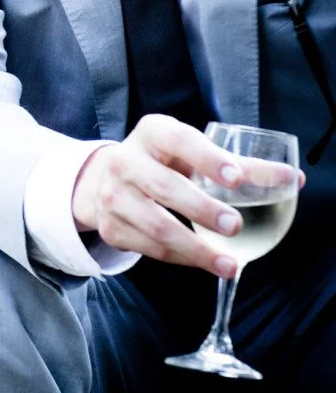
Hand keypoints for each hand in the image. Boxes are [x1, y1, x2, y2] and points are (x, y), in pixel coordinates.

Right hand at [70, 114, 299, 277]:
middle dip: (202, 209)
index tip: (236, 177)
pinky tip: (206, 262)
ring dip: (196, 248)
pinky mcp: (112, 227)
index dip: (208, 159)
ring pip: (157, 226)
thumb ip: (239, 166)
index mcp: (151, 133)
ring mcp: (113, 196)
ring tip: (230, 264)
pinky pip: (151, 248)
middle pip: (165, 187)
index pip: (179, 141)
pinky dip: (182, 258)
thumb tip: (293, 179)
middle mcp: (125, 161)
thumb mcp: (191, 153)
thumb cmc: (161, 161)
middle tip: (235, 226)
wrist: (104, 178)